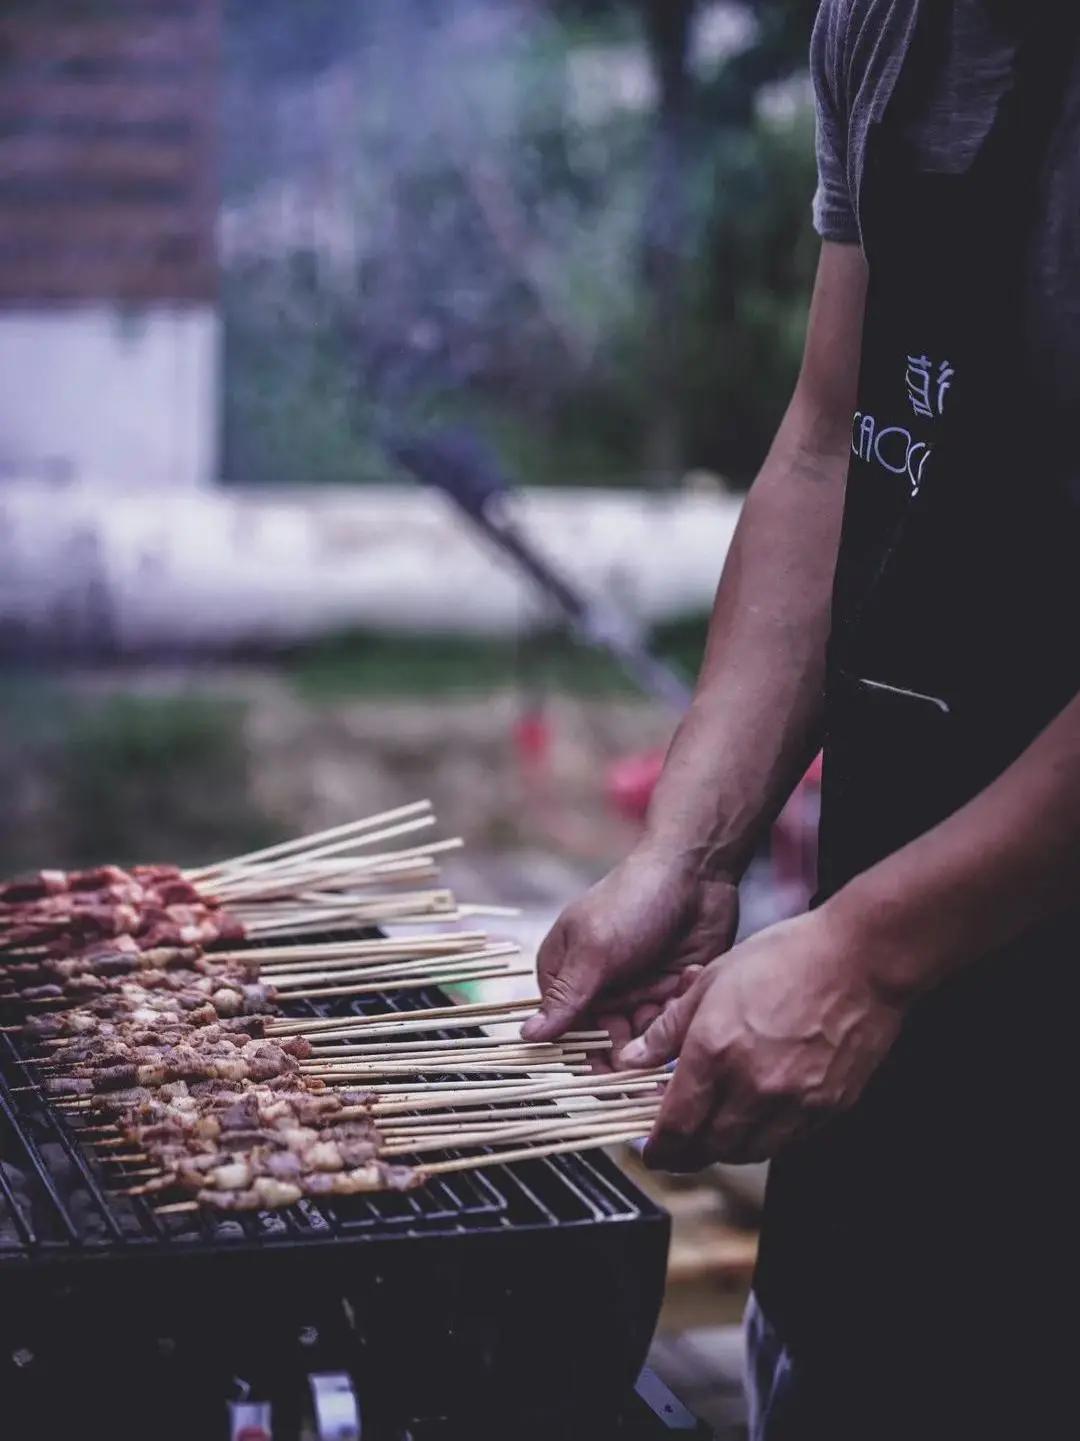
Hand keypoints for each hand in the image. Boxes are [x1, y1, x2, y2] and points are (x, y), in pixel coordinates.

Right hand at [521, 843, 739, 1062]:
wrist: (697, 871)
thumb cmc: (633, 901)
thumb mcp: (595, 950)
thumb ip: (566, 997)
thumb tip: (525, 1036)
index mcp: (564, 972)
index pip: (562, 1029)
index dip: (580, 1052)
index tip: (601, 1071)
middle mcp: (596, 987)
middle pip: (602, 1040)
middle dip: (624, 1045)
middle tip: (641, 1047)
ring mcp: (634, 990)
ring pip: (640, 1038)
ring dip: (655, 1026)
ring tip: (667, 993)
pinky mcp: (669, 991)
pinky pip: (670, 1024)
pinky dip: (678, 1010)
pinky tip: (685, 977)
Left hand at [621, 905, 905, 1167]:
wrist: (859, 959)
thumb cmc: (788, 957)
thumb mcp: (712, 981)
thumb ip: (667, 1029)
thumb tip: (633, 1057)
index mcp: (715, 1051)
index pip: (676, 1125)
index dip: (658, 1148)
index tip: (652, 1151)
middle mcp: (752, 1085)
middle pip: (709, 1149)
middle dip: (687, 1154)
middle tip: (678, 1147)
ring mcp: (794, 1101)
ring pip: (748, 1151)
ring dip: (725, 1150)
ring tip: (715, 1133)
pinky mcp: (828, 1107)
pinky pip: (787, 1141)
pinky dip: (765, 1138)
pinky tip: (758, 1118)